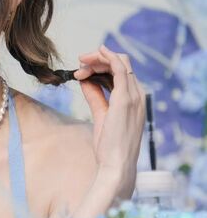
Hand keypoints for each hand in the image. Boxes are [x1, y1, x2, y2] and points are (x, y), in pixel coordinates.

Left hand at [73, 44, 145, 197]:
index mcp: (134, 99)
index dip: (101, 66)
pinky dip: (107, 57)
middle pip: (120, 63)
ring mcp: (134, 95)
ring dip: (98, 59)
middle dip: (97, 60)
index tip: (81, 72)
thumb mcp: (101, 116)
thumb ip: (95, 96)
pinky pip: (119, 68)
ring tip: (80, 66)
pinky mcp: (125, 98)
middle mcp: (138, 94)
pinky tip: (96, 53)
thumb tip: (85, 80)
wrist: (116, 164)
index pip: (121, 72)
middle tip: (79, 66)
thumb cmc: (110, 146)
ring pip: (119, 62)